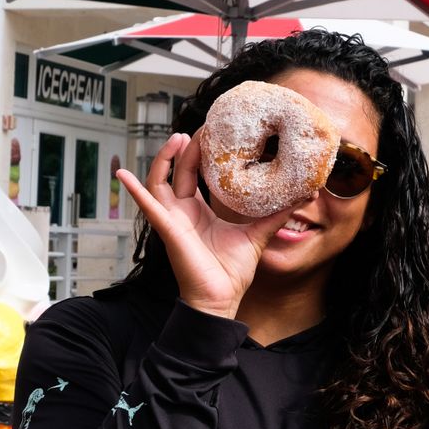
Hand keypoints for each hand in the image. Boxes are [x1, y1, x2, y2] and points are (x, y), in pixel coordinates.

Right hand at [116, 132, 291, 319]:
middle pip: (179, 171)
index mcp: (199, 210)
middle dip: (185, 149)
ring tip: (177, 138)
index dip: (199, 153)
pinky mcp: (168, 229)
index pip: (194, 174)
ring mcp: (172, 219)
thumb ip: (277, 212)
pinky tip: (121, 174)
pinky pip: (148, 206)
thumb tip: (307, 192)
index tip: (211, 132)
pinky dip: (134, 190)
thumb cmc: (232, 270)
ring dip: (163, 159)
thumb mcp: (259, 233)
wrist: (222, 299)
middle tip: (199, 129)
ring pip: (159, 181)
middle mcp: (182, 211)